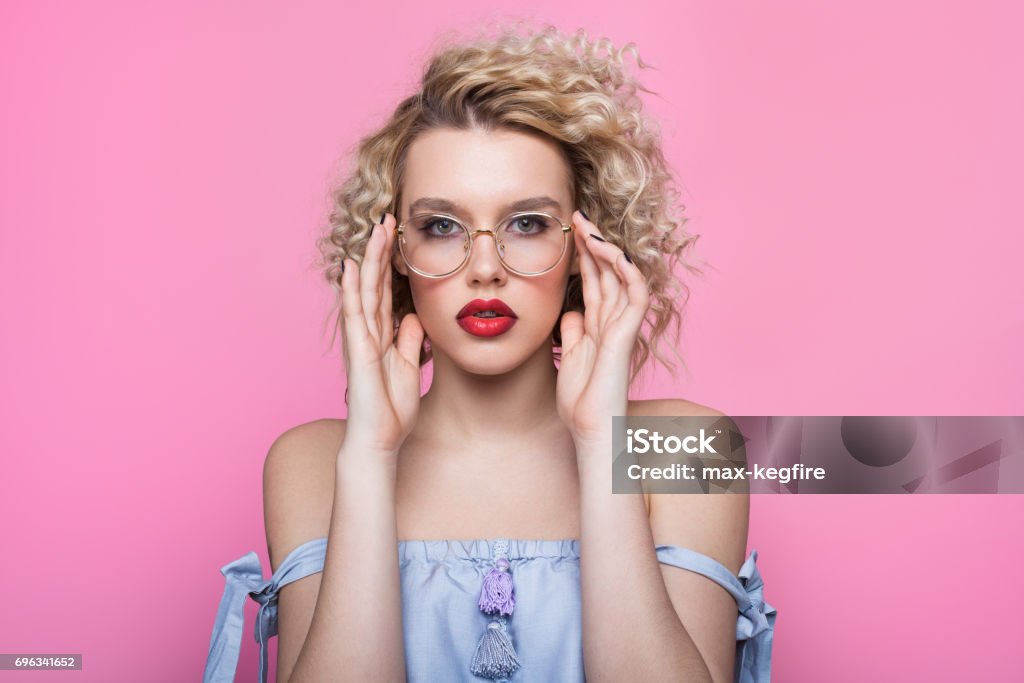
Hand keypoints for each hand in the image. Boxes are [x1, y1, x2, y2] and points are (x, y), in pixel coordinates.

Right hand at [339, 213, 424, 455]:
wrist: (380, 440)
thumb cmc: (392, 409)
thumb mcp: (410, 367)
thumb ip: (411, 341)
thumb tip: (415, 316)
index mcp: (383, 335)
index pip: (386, 291)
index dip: (391, 264)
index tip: (398, 237)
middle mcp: (368, 332)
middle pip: (375, 284)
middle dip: (381, 252)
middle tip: (387, 219)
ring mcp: (361, 339)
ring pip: (364, 291)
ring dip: (369, 260)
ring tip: (374, 231)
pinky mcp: (358, 351)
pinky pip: (355, 314)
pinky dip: (353, 290)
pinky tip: (352, 267)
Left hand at [556, 211, 649, 448]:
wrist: (590, 428)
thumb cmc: (582, 400)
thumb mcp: (569, 356)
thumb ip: (573, 332)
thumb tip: (570, 311)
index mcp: (600, 325)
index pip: (595, 281)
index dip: (585, 256)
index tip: (570, 231)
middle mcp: (614, 322)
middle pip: (608, 272)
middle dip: (594, 243)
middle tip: (577, 215)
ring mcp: (623, 327)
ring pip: (621, 277)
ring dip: (606, 249)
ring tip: (587, 226)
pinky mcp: (628, 335)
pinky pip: (634, 296)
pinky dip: (627, 272)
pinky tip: (612, 252)